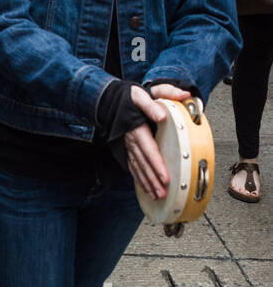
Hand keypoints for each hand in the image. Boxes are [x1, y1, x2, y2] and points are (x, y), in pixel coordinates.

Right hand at [124, 83, 193, 198]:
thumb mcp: (146, 92)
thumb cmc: (130, 97)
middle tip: (162, 192)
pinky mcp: (128, 150)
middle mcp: (131, 140)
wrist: (111, 100)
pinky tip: (146, 188)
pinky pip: (133, 167)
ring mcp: (128, 146)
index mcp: (137, 127)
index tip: (165, 176)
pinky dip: (139, 179)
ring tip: (156, 195)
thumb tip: (175, 103)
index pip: (148, 149)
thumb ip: (164, 94)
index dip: (156, 164)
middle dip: (153, 179)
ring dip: (147, 183)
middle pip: (143, 163)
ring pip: (138, 168)